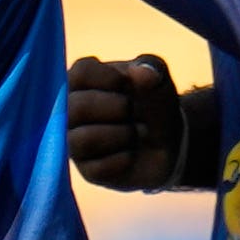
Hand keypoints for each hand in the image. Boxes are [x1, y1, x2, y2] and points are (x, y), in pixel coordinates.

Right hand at [67, 53, 188, 190]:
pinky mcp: (88, 171)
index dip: (109, 78)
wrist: (169, 142)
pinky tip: (132, 153)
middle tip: (133, 111)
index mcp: (82, 82)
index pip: (80, 72)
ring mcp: (76, 143)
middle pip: (77, 108)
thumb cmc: (153, 104)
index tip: (127, 83)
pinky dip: (125, 158)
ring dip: (122, 135)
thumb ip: (151, 68)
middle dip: (117, 109)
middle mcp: (71, 111)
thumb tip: (141, 73)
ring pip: (83, 140)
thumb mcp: (158, 80)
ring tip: (137, 132)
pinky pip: (99, 168)